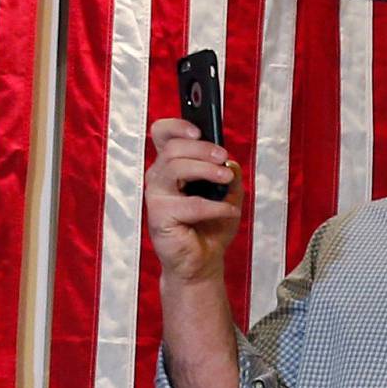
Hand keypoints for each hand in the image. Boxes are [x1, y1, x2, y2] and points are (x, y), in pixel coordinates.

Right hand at [144, 116, 242, 283]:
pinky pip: (189, 204)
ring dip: (205, 170)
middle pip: (173, 148)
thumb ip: (228, 171)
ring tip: (225, 179)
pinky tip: (228, 211)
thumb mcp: (228, 192)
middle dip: (202, 149)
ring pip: (175, 167)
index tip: (199, 131)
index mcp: (171, 166)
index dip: (177, 126)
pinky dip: (214, 207)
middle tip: (223, 158)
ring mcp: (157, 198)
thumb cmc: (209, 226)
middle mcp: (159, 179)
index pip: (162, 134)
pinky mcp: (159, 218)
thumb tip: (229, 160)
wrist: (204, 261)